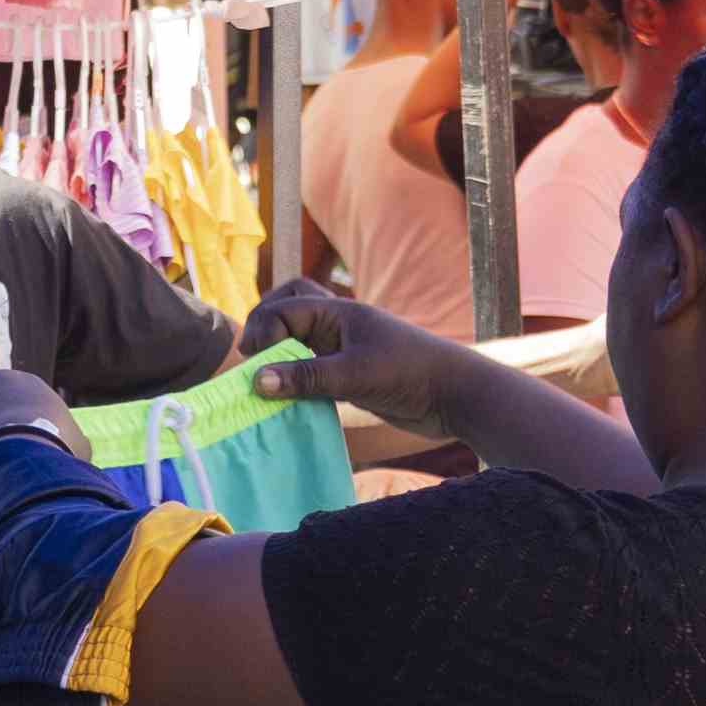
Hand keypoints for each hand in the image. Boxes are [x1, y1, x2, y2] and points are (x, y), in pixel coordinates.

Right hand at [243, 282, 447, 425]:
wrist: (455, 396)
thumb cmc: (410, 375)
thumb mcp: (355, 375)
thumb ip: (306, 377)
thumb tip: (256, 380)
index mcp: (339, 312)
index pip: (284, 309)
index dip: (262, 331)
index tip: (253, 364)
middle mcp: (339, 325)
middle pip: (289, 306)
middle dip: (264, 325)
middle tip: (251, 355)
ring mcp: (345, 349)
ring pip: (300, 337)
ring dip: (279, 351)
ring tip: (263, 376)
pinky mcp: (351, 374)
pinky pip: (312, 367)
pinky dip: (295, 377)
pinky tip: (287, 399)